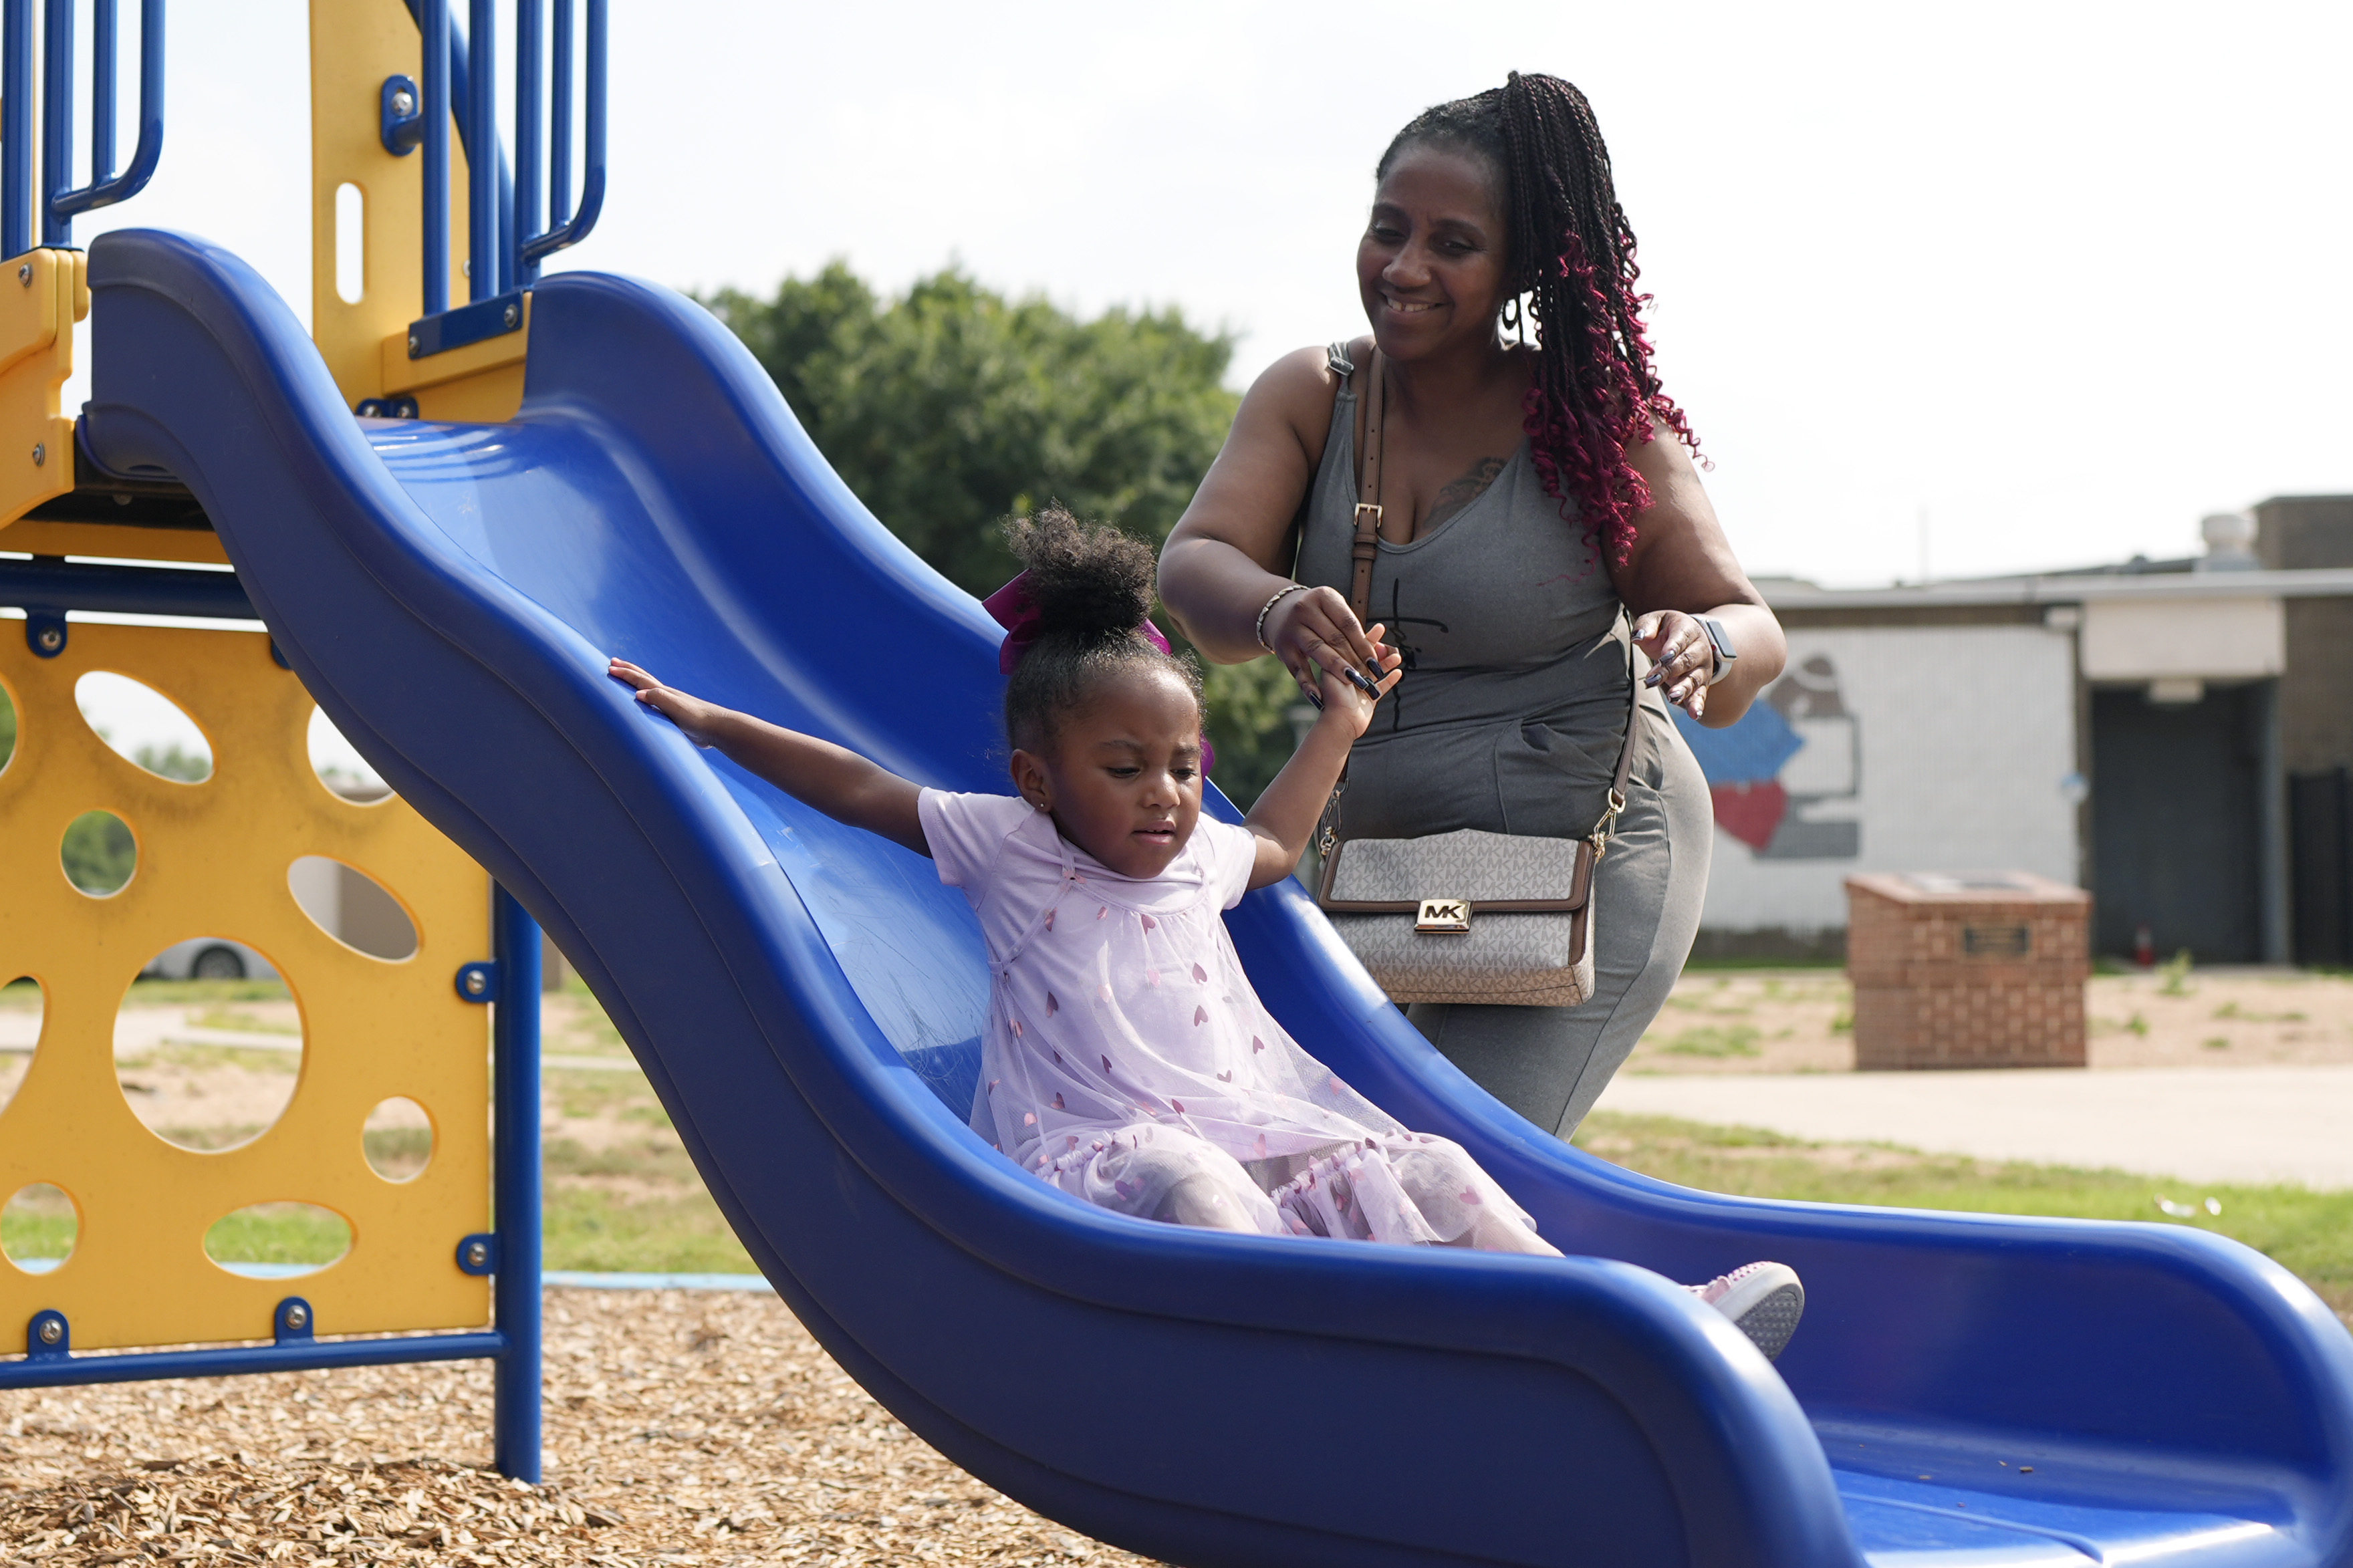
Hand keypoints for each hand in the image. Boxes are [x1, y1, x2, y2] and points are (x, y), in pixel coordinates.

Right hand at [608, 658, 724, 746]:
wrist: (717, 729)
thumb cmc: (698, 718)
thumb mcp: (676, 708)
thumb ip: (659, 699)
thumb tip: (637, 694)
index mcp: (664, 692)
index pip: (640, 680)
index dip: (624, 673)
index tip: (609, 667)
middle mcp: (666, 696)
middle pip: (643, 679)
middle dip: (627, 671)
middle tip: (613, 662)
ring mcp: (671, 706)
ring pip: (648, 690)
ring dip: (635, 683)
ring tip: (628, 680)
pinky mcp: (675, 718)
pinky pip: (654, 705)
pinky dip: (645, 700)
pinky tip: (646, 705)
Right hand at [1262, 584, 1385, 702]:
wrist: (1279, 612)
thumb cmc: (1319, 615)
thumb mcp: (1333, 610)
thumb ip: (1351, 629)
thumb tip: (1380, 652)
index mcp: (1323, 597)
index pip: (1348, 624)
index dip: (1363, 645)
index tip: (1376, 663)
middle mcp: (1305, 610)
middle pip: (1334, 638)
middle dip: (1353, 659)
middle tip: (1369, 677)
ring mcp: (1292, 629)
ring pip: (1317, 650)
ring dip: (1337, 668)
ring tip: (1353, 682)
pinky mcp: (1283, 647)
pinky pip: (1297, 668)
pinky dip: (1308, 685)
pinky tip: (1319, 697)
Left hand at [1310, 626, 1402, 738]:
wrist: (1339, 722)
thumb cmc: (1334, 697)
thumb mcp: (1336, 669)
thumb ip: (1346, 654)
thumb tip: (1353, 638)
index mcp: (1341, 666)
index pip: (1355, 647)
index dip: (1368, 638)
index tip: (1380, 628)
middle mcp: (1350, 676)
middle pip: (1368, 658)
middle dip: (1380, 650)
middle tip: (1390, 644)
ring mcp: (1361, 688)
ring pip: (1377, 671)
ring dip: (1387, 663)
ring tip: (1397, 656)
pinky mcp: (1369, 700)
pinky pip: (1382, 687)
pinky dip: (1390, 680)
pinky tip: (1399, 672)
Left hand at [1629, 611, 1713, 720]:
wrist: (1689, 637)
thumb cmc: (1666, 629)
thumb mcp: (1655, 621)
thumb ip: (1646, 627)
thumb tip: (1638, 638)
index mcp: (1688, 629)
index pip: (1681, 638)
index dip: (1673, 647)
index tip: (1663, 657)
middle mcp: (1699, 649)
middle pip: (1686, 661)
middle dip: (1670, 671)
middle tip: (1652, 679)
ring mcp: (1702, 667)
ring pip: (1694, 679)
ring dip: (1683, 689)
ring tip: (1673, 698)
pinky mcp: (1701, 683)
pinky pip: (1700, 694)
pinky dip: (1697, 704)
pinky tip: (1694, 714)